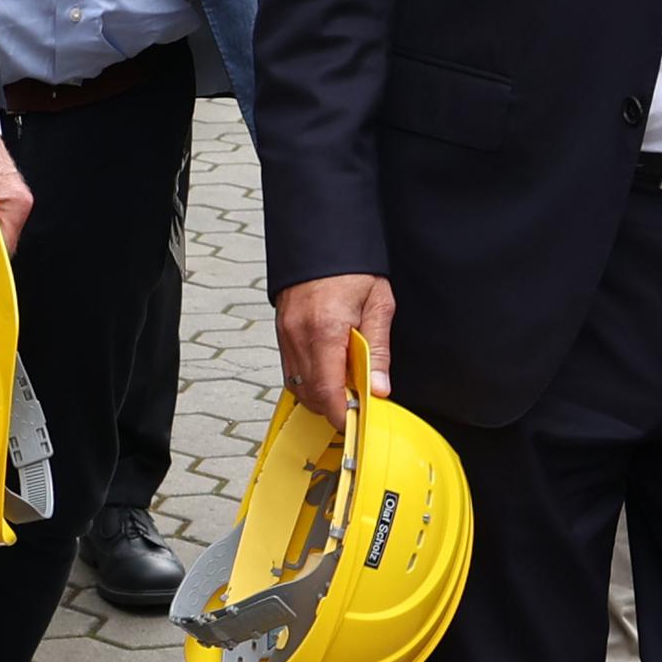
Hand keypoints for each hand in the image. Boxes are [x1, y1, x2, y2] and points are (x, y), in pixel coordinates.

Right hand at [274, 273, 392, 422]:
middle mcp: (299, 335)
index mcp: (325, 330)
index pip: (328, 391)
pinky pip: (291, 369)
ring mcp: (286, 333)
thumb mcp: (378, 304)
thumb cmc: (353, 267)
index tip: (358, 424)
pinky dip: (309, 379)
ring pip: (297, 385)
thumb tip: (379, 388)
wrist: (322, 237)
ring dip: (320, 395)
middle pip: (310, 394)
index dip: (343, 415)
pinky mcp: (281, 331)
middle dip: (333, 408)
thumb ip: (378, 351)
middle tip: (358, 407)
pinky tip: (330, 372)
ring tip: (346, 388)